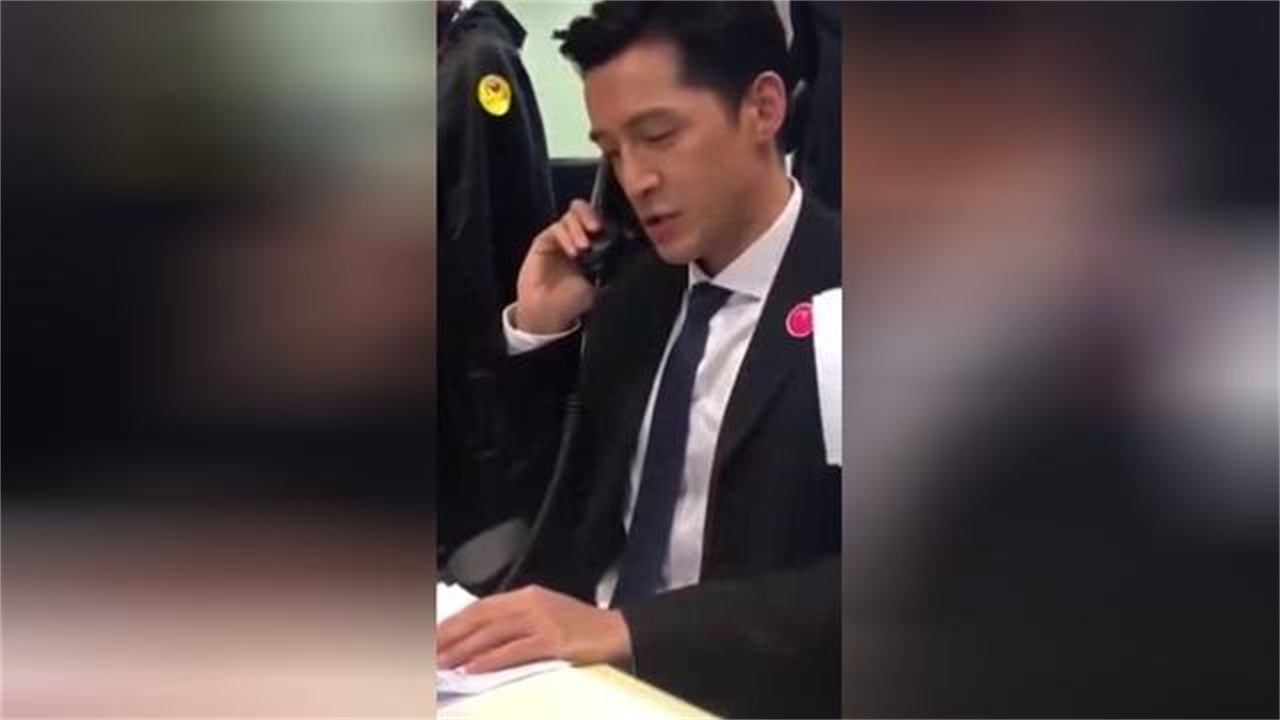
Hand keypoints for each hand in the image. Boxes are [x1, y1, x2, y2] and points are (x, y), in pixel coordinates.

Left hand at [437, 585, 631, 673]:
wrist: (616, 632)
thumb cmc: (580, 628)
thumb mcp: (545, 615)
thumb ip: (517, 621)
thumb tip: (482, 638)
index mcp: (526, 595)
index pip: (482, 607)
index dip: (456, 621)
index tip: (434, 635)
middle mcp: (530, 603)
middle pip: (482, 618)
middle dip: (452, 635)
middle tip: (428, 650)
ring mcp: (541, 621)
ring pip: (493, 634)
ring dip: (464, 649)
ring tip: (442, 662)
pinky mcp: (552, 640)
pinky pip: (513, 651)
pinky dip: (490, 660)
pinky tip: (472, 668)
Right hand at [513, 200, 599, 334]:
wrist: (549, 312)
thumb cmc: (573, 302)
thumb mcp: (601, 285)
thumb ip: (612, 267)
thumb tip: (630, 253)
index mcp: (593, 246)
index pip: (600, 221)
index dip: (606, 221)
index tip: (611, 230)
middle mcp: (577, 238)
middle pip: (584, 210)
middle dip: (591, 214)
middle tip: (596, 227)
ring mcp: (560, 238)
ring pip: (571, 216)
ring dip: (579, 228)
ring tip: (583, 247)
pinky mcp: (544, 241)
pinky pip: (557, 228)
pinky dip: (566, 235)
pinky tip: (572, 251)